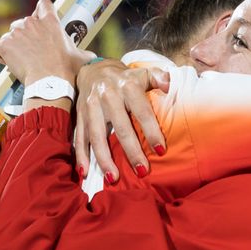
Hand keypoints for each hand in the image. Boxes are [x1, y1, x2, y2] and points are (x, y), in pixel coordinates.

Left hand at [0, 0, 92, 85]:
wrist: (50, 82)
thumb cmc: (66, 69)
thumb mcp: (81, 58)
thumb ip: (85, 53)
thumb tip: (94, 58)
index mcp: (50, 22)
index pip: (43, 4)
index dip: (41, 12)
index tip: (40, 21)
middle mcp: (31, 23)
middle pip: (22, 22)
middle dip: (24, 34)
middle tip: (30, 50)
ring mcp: (16, 33)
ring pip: (8, 35)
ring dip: (11, 45)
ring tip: (18, 60)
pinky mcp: (4, 45)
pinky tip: (3, 59)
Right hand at [75, 60, 169, 182]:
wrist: (94, 71)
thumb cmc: (126, 78)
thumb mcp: (144, 73)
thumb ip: (160, 77)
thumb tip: (171, 84)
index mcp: (127, 86)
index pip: (142, 111)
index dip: (151, 130)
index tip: (160, 150)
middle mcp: (108, 96)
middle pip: (120, 127)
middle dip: (131, 151)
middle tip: (142, 171)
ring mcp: (91, 107)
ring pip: (97, 136)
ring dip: (104, 159)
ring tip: (113, 179)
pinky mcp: (80, 116)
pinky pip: (79, 138)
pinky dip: (81, 156)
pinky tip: (85, 172)